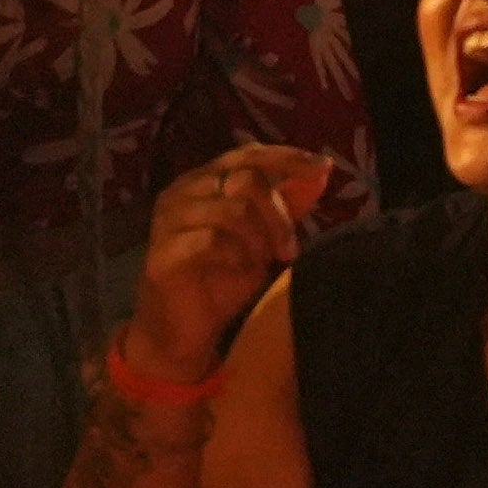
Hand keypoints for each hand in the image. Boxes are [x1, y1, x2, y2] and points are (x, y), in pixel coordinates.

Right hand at [116, 141, 335, 393]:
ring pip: (231, 209)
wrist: (183, 333)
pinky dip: (237, 256)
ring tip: (260, 263)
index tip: (322, 168)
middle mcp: (182, 192)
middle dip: (277, 214)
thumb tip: (321, 171)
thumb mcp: (263, 239)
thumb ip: (286, 204)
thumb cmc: (221, 281)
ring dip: (258, 239)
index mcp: (203, 181)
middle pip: (245, 179)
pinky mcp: (164, 251)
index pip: (247, 154)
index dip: (287, 158)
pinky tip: (240, 271)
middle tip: (287, 250)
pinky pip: (212, 240)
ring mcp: (169, 220)